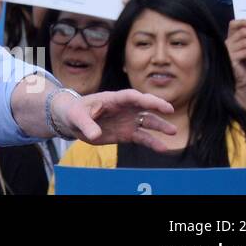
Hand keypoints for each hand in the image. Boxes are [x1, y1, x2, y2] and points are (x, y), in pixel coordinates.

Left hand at [51, 88, 175, 150]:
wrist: (72, 121)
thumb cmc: (75, 113)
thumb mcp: (77, 117)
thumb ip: (87, 125)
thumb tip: (95, 135)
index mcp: (112, 99)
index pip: (132, 97)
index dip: (146, 99)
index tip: (158, 103)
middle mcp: (124, 109)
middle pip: (144, 106)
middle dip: (157, 107)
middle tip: (170, 111)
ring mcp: (127, 121)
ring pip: (147, 122)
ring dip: (159, 126)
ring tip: (172, 132)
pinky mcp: (126, 134)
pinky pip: (142, 138)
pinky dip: (152, 143)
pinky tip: (163, 148)